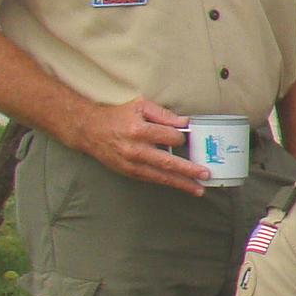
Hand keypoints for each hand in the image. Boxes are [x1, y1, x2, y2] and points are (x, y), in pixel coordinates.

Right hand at [76, 98, 207, 193]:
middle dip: (189, 170)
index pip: (171, 138)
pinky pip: (151, 179)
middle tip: (206, 175)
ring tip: (198, 189)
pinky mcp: (127, 172)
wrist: (88, 130)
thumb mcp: (140, 106)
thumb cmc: (116, 115)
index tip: (184, 135)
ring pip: (160, 176)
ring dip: (181, 183)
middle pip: (168, 162)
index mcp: (139, 130)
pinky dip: (166, 182)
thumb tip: (186, 123)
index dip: (181, 137)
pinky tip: (180, 186)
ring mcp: (130, 163)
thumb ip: (164, 115)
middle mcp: (135, 149)